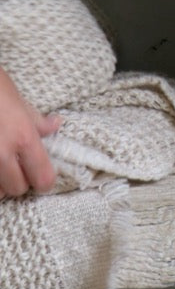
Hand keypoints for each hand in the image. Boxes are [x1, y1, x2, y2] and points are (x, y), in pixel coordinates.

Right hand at [0, 66, 60, 196]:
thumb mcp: (17, 100)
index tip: (41, 177)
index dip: (45, 180)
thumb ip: (35, 120)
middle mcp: (2, 154)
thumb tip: (55, 125)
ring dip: (0, 183)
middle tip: (17, 167)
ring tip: (1, 165)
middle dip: (20, 181)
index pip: (42, 177)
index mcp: (23, 138)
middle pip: (18, 189)